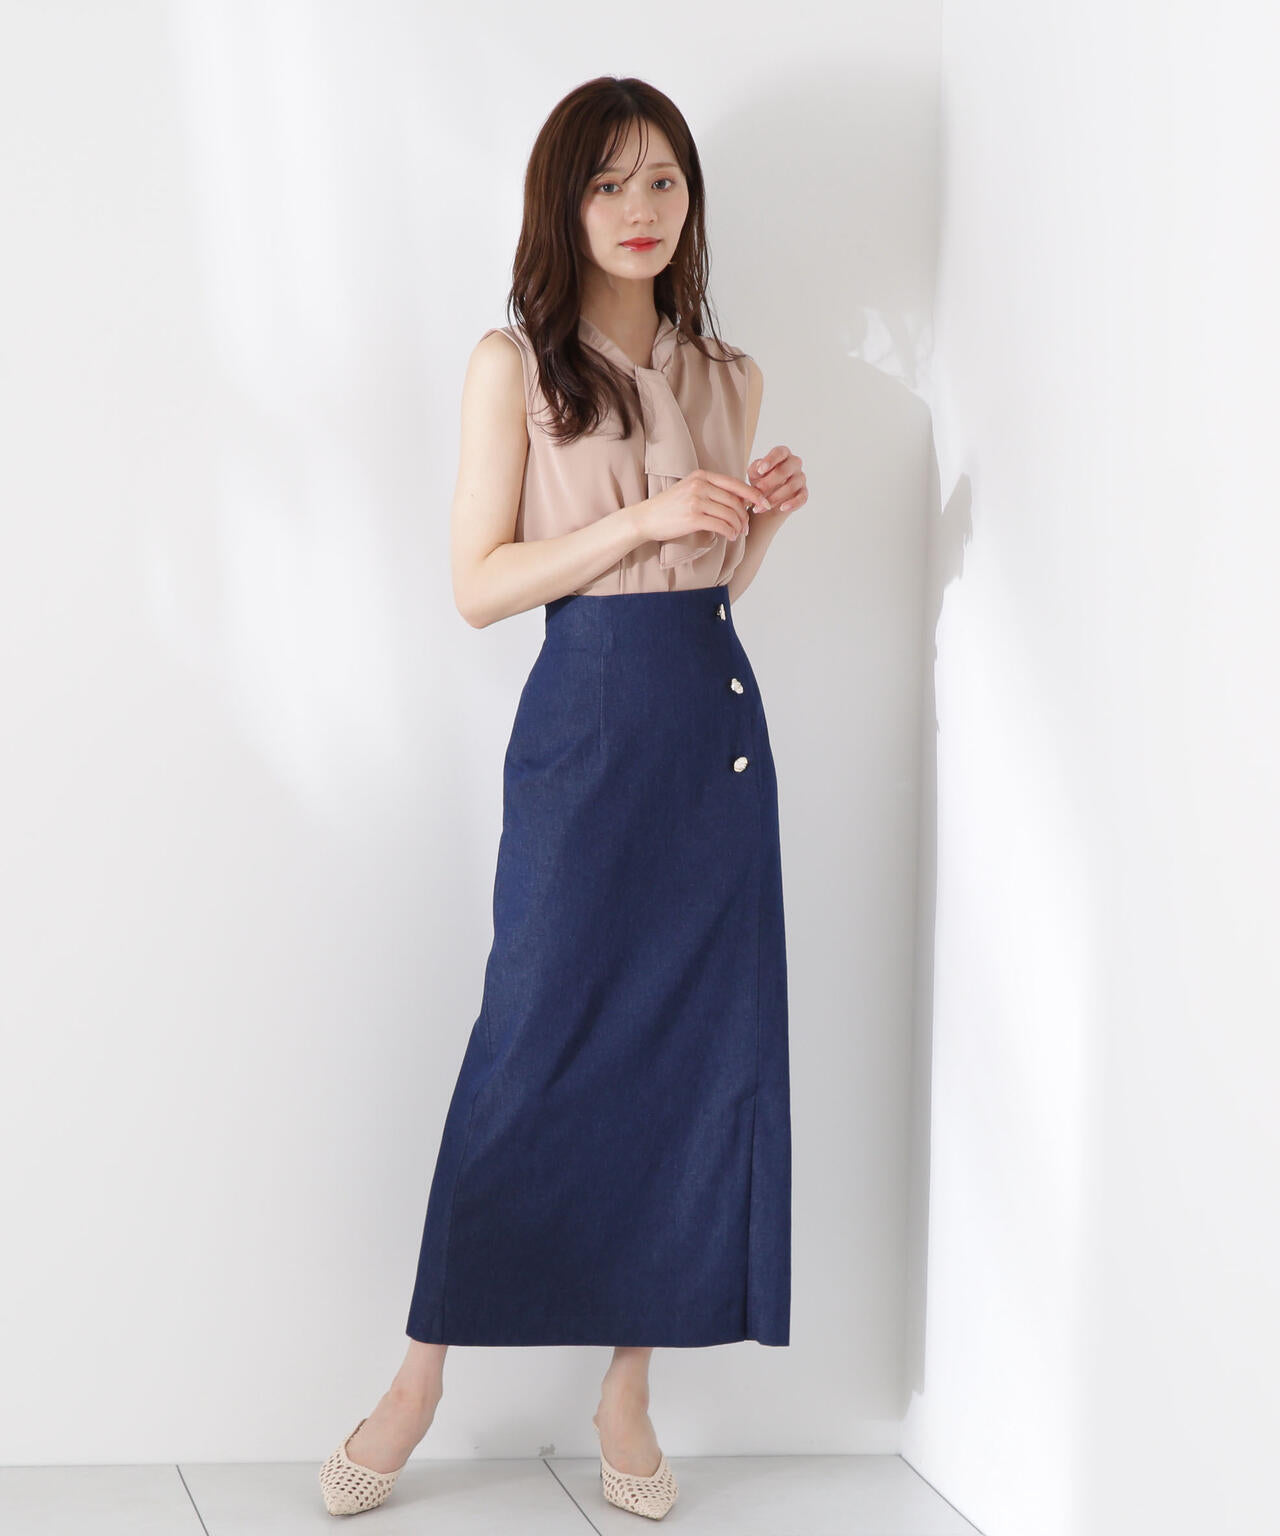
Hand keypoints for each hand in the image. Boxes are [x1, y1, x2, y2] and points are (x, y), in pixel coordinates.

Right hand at [636, 467, 768, 545]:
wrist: (646, 518)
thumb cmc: (669, 507)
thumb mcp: (689, 489)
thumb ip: (711, 490)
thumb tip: (739, 500)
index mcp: (701, 475)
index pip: (735, 484)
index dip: (753, 494)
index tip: (764, 503)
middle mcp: (700, 485)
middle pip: (735, 500)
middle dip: (745, 515)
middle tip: (747, 527)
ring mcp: (696, 500)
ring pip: (730, 514)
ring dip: (738, 526)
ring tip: (738, 534)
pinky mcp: (693, 517)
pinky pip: (721, 525)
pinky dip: (730, 532)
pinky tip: (730, 537)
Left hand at [748, 446, 806, 515]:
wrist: (767, 498)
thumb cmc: (760, 480)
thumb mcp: (754, 473)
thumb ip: (755, 468)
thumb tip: (759, 467)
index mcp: (783, 454)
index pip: (779, 452)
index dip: (770, 460)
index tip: (760, 470)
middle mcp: (794, 463)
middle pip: (785, 470)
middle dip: (769, 482)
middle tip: (757, 491)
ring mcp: (801, 478)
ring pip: (791, 486)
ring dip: (774, 497)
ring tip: (761, 506)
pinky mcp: (804, 492)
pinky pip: (802, 498)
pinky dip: (792, 504)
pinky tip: (782, 508)